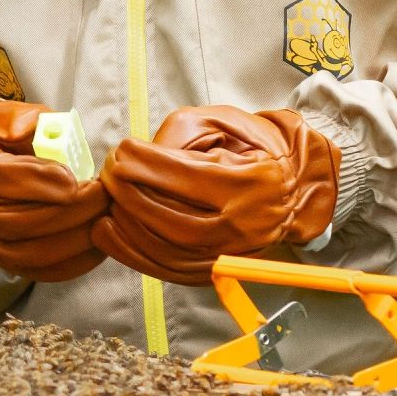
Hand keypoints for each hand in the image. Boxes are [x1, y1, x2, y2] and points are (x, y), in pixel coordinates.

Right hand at [0, 95, 109, 280]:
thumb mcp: (0, 114)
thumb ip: (20, 119)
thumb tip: (40, 129)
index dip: (37, 182)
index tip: (75, 179)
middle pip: (14, 222)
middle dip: (66, 213)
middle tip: (103, 197)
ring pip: (25, 253)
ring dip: (72, 241)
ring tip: (104, 218)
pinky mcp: (0, 255)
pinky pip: (35, 271)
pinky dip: (69, 264)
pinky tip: (97, 246)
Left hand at [91, 105, 339, 284]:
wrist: (290, 184)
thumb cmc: (249, 146)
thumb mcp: (219, 125)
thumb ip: (178, 140)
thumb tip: (134, 165)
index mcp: (254, 182)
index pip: (190, 177)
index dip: (147, 164)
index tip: (120, 151)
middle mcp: (246, 226)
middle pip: (176, 220)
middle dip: (131, 195)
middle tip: (108, 173)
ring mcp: (232, 254)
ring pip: (170, 250)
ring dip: (127, 226)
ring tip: (106, 200)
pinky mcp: (217, 270)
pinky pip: (170, 270)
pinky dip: (133, 253)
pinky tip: (109, 232)